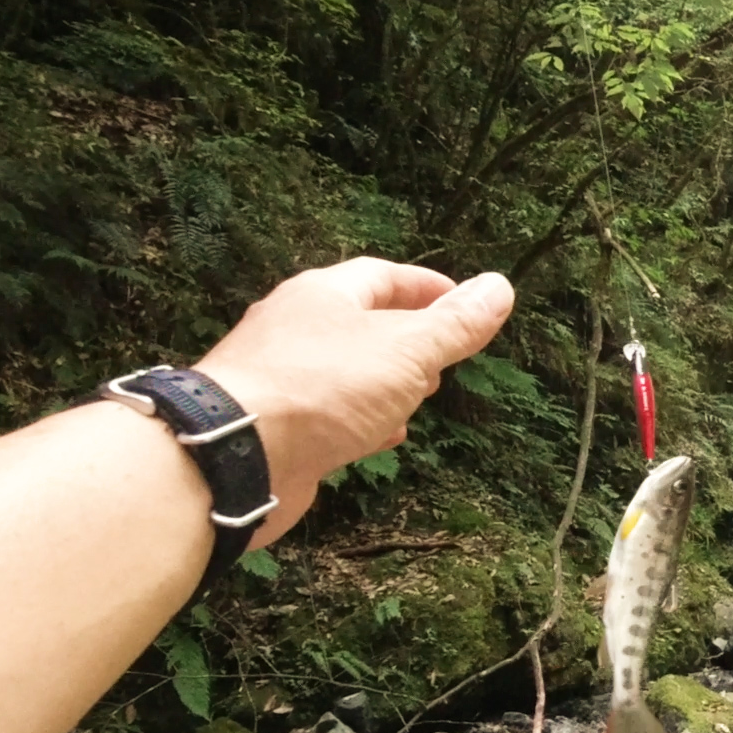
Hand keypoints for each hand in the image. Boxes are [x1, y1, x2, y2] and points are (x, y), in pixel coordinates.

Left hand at [196, 258, 514, 548]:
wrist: (233, 456)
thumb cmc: (321, 389)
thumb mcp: (406, 351)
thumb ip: (454, 325)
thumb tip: (499, 288)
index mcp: (324, 295)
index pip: (384, 276)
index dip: (428, 287)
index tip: (466, 301)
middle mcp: (296, 328)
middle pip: (361, 321)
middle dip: (408, 335)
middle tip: (447, 352)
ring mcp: (281, 378)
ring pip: (345, 369)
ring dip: (386, 380)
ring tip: (423, 394)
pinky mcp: (275, 425)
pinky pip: (328, 412)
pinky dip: (363, 417)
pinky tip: (384, 435)